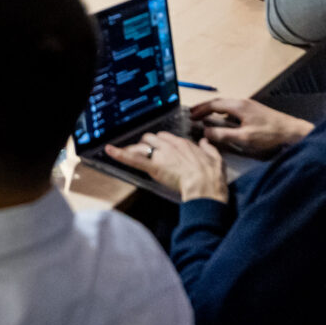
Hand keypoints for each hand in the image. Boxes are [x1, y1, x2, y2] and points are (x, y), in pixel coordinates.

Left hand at [105, 130, 228, 202]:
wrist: (205, 186)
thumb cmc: (212, 176)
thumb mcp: (216, 158)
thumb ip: (209, 148)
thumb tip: (205, 142)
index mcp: (184, 144)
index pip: (167, 137)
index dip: (162, 143)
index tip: (161, 149)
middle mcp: (170, 146)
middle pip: (152, 138)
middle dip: (148, 144)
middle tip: (146, 153)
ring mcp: (161, 155)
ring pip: (143, 145)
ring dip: (136, 149)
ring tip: (128, 152)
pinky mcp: (153, 167)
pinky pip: (133, 159)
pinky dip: (119, 154)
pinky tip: (109, 150)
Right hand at [189, 96, 312, 155]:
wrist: (292, 131)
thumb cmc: (269, 134)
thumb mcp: (244, 137)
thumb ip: (223, 135)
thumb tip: (206, 132)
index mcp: (238, 106)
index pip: (213, 105)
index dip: (200, 110)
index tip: (190, 115)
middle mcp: (242, 102)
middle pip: (219, 102)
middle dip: (204, 108)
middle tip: (193, 114)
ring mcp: (249, 105)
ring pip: (226, 105)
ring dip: (213, 109)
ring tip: (204, 116)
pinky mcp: (254, 110)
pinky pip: (233, 108)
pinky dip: (223, 112)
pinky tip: (223, 119)